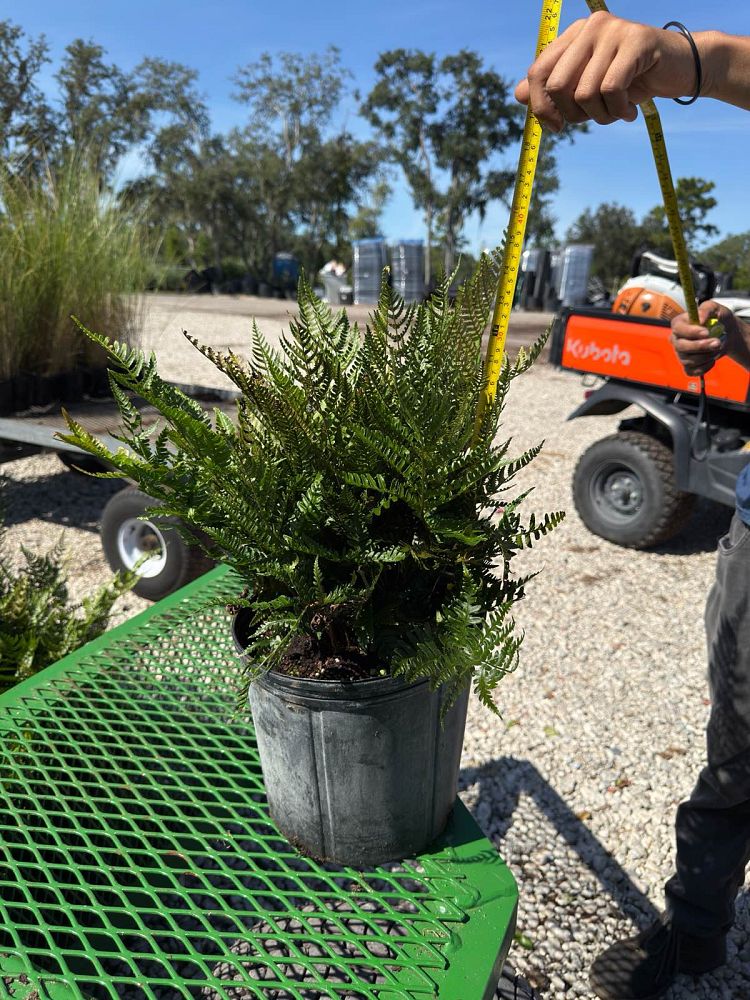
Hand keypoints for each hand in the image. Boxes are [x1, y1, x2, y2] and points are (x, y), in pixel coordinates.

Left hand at [515, 11, 697, 130]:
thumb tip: (518, 95)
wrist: (678, 70)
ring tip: (617, 113)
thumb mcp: (587, 87)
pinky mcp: (637, 41)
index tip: (555, 127)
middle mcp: (590, 28)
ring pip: (586, 92)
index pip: (538, 72)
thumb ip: (553, 89)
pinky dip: (618, 110)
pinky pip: (611, 89)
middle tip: (594, 119)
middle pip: (558, 85)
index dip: (541, 106)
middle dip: (573, 115)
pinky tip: (630, 111)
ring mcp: (614, 31)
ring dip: (601, 116)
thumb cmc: (630, 81)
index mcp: (573, 36)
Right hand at [671, 302, 735, 376]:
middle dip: (701, 346)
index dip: (691, 332)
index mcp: (679, 324)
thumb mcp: (715, 308)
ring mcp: (680, 354)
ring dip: (707, 356)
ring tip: (718, 347)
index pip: (678, 329)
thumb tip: (700, 320)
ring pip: (688, 360)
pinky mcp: (687, 366)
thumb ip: (706, 309)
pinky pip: (692, 371)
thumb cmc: (718, 319)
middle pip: (681, 347)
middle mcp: (676, 340)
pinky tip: (712, 358)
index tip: (706, 332)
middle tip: (717, 343)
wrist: (727, 333)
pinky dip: (705, 367)